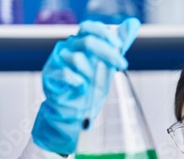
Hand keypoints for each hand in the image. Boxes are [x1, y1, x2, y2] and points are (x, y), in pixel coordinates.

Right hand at [32, 18, 140, 154]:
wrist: (75, 109)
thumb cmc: (90, 84)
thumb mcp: (109, 64)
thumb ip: (119, 44)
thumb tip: (134, 23)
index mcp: (79, 41)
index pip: (89, 28)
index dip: (105, 34)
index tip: (120, 47)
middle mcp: (66, 47)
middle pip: (87, 41)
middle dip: (108, 53)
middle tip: (122, 65)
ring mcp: (56, 60)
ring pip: (77, 59)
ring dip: (91, 74)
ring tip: (92, 84)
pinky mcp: (49, 75)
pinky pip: (66, 75)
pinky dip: (78, 83)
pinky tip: (81, 88)